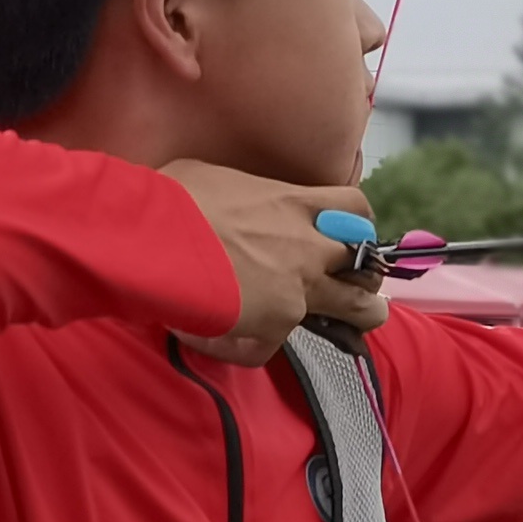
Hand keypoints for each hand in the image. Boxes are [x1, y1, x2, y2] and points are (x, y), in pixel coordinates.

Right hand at [166, 161, 388, 362]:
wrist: (154, 241)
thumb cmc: (171, 199)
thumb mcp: (207, 175)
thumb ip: (232, 195)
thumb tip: (214, 201)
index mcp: (291, 203)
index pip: (354, 208)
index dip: (356, 223)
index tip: (343, 233)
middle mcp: (307, 245)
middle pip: (368, 264)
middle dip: (365, 278)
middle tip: (346, 286)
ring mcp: (298, 287)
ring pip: (358, 309)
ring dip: (354, 318)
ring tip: (341, 328)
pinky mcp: (277, 322)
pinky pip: (275, 344)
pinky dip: (250, 346)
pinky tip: (224, 342)